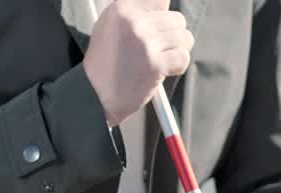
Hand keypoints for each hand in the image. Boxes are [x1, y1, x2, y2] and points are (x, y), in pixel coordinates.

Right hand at [83, 0, 193, 126]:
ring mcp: (146, 43)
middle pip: (177, 19)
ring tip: (161, 59)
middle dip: (173, 35)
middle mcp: (134, 22)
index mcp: (122, 8)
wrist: (96, 95)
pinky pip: (183, 57)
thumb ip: (134, 12)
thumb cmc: (104, 63)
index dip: (164, 13)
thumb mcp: (109, 26)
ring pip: (184, 37)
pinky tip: (163, 71)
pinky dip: (177, 66)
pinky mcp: (156, 64)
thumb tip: (162, 4)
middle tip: (159, 49)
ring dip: (177, 51)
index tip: (161, 26)